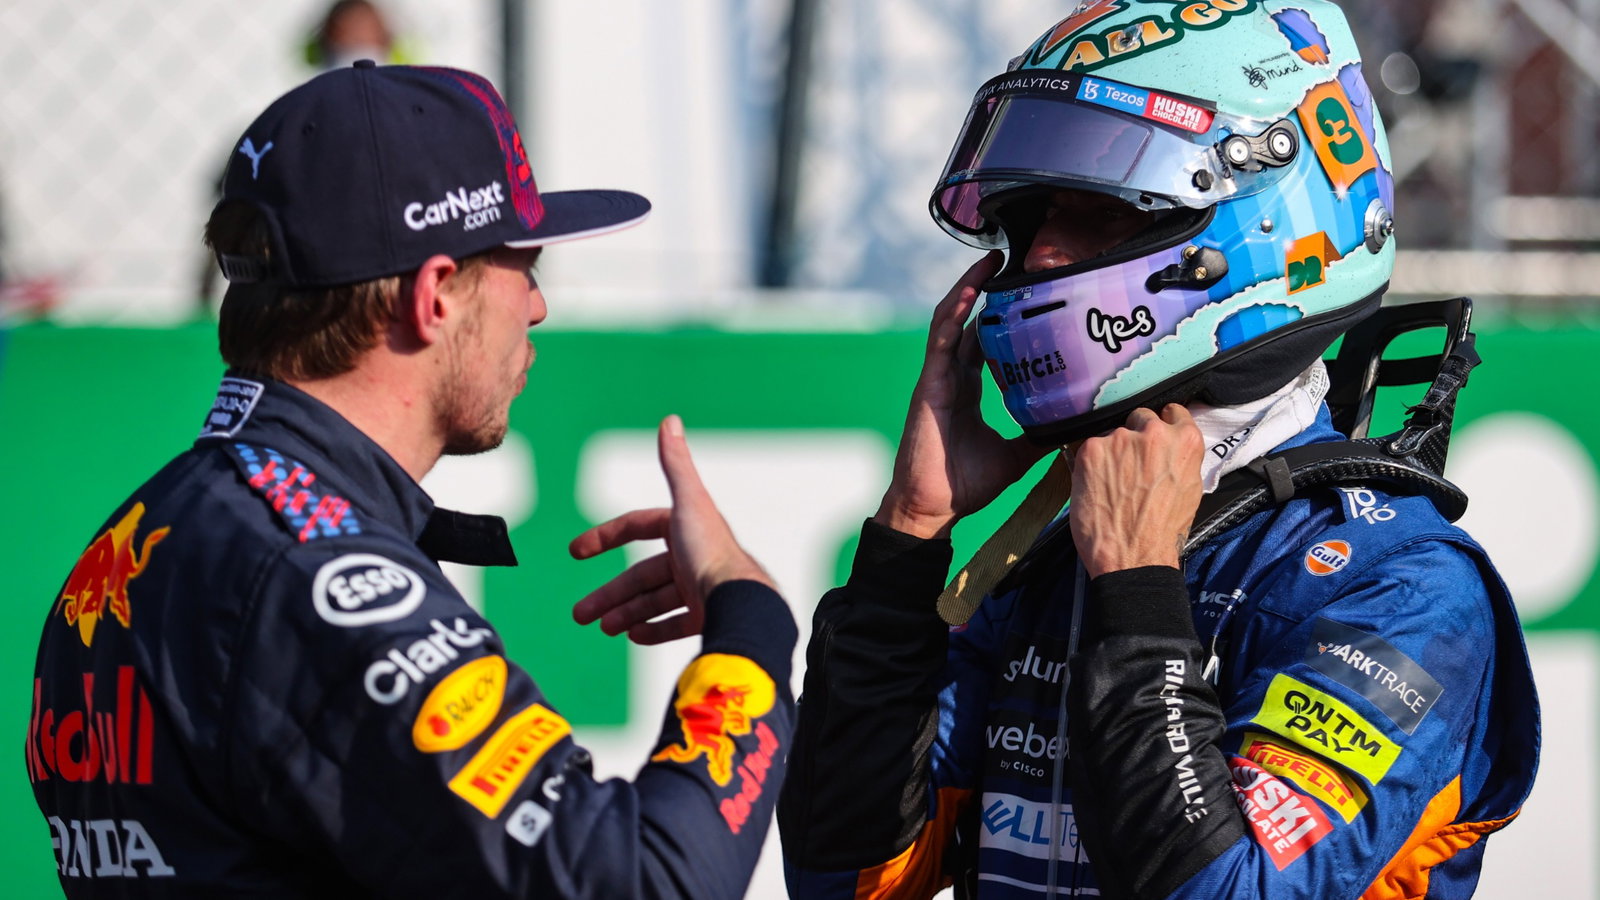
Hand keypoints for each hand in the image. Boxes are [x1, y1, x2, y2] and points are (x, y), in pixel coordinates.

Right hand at [570, 415, 773, 644]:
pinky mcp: (707, 616)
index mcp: (686, 528)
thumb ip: (675, 464)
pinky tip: (632, 635)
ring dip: (625, 614)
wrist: (739, 600)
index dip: (605, 536)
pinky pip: (674, 625)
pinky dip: (653, 630)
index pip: (638, 526)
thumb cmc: (710, 551)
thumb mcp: (688, 502)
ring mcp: (700, 589)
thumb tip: (669, 419)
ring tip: (600, 627)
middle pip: (641, 575)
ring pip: (654, 602)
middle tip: (579, 613)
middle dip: (609, 594)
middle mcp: (693, 557)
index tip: (576, 552)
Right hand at [875, 252, 1051, 538]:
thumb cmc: (967, 484)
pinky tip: (969, 292)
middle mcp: (953, 377)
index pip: (984, 340)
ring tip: (990, 261)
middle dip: (984, 289)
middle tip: (1010, 259)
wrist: (936, 507)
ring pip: (951, 320)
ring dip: (968, 288)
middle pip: (968, 320)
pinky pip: (941, 340)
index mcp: (969, 389)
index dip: (1000, 315)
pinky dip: (953, 314)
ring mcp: (939, 378)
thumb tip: (1075, 426)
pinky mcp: (930, 385)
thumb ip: (1039, 435)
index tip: (1024, 291)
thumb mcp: (1017, 455)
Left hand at [1068, 405, 1204, 577]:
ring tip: (1112, 483)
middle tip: (1131, 466)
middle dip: (1135, 436)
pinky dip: (1091, 464)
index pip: (1173, 412)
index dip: (1163, 424)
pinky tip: (1097, 486)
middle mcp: (1153, 432)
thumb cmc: (1164, 530)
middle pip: (1140, 417)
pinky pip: (1090, 448)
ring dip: (1112, 452)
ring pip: (1112, 434)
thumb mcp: (1190, 487)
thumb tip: (1169, 446)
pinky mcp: (1090, 450)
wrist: (1133, 557)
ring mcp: (1119, 438)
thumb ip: (1179, 457)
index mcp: (1185, 440)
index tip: (1154, 436)